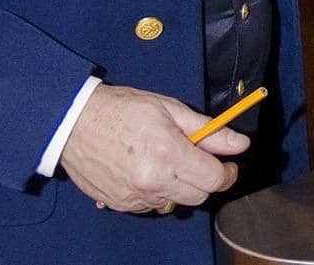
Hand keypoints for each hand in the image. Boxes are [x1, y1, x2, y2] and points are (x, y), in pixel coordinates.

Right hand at [59, 84, 247, 213]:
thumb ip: (207, 130)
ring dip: (180, 185)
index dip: (227, 172)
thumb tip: (239, 144)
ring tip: (166, 159)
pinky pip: (151, 205)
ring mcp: (135, 197)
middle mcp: (153, 181)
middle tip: (198, 159)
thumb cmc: (122, 109)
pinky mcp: (120, 204)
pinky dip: (157, 190)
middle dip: (205, 179)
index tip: (228, 163)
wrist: (74, 123)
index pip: (213, 179)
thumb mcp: (170, 109)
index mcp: (168, 154)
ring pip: (175, 202)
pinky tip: (147, 169)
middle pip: (198, 196)